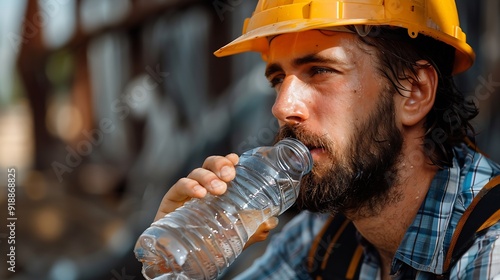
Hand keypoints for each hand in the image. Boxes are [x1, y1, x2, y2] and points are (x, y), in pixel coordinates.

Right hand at [154, 153, 279, 247]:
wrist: (182, 263)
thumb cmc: (209, 244)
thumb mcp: (236, 237)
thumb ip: (254, 228)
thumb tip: (272, 221)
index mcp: (216, 191)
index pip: (222, 168)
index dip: (228, 160)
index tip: (236, 160)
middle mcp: (200, 188)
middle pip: (209, 164)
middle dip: (220, 164)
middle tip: (229, 175)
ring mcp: (185, 194)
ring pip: (195, 173)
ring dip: (208, 177)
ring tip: (219, 189)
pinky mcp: (170, 203)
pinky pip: (178, 187)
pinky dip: (189, 186)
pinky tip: (199, 194)